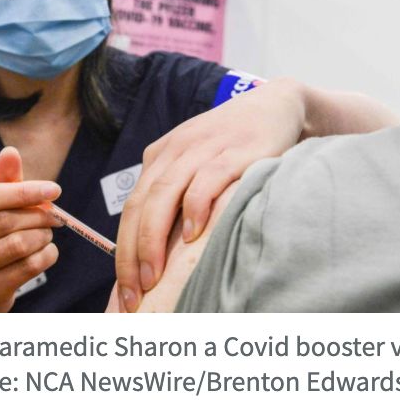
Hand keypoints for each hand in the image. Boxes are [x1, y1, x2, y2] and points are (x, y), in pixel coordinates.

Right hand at [0, 146, 60, 311]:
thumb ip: (4, 181)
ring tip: (46, 234)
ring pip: (19, 244)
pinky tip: (46, 252)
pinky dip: (46, 256)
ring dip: (43, 236)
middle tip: (55, 216)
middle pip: (6, 221)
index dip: (24, 192)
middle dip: (38, 216)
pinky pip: (28, 267)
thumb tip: (10, 152)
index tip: (55, 189)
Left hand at [115, 78, 397, 311]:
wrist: (276, 105)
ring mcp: (202, 149)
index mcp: (160, 157)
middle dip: (132, 254)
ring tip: (152, 277)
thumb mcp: (197, 164)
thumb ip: (178, 197)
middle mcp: (174, 151)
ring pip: (164, 195)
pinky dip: (195, 207)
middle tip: (132, 294)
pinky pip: (206, 179)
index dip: (123, 252)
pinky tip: (192, 235)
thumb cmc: (236, 146)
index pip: (131, 209)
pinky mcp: (233, 151)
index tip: (123, 291)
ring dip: (154, 239)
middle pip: (140, 206)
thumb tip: (161, 255)